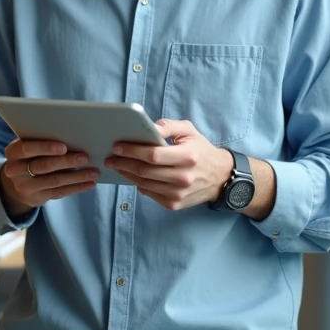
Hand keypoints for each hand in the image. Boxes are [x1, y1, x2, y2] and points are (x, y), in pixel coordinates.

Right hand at [0, 139, 99, 217]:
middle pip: (43, 166)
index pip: (26, 149)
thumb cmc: (29, 156)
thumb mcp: (27, 146)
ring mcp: (26, 187)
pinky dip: (77, 187)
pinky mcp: (37, 198)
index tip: (64, 147)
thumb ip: (41, 140)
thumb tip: (72, 135)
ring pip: (54, 181)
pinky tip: (89, 183)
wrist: (16, 183)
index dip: (45, 148)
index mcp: (13, 152)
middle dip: (66, 162)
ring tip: (94, 171)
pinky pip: (60, 192)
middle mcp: (15, 171)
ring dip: (76, 176)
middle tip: (85, 158)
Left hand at [104, 119, 233, 210]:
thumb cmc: (200, 150)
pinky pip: (149, 194)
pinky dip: (138, 184)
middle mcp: (183, 177)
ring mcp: (178, 193)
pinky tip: (131, 175)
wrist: (219, 177)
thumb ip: (170, 126)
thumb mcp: (189, 131)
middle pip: (145, 171)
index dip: (132, 150)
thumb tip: (151, 127)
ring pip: (144, 184)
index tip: (117, 146)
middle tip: (110, 158)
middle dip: (123, 163)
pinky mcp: (174, 204)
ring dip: (126, 174)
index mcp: (188, 156)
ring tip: (116, 165)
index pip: (153, 155)